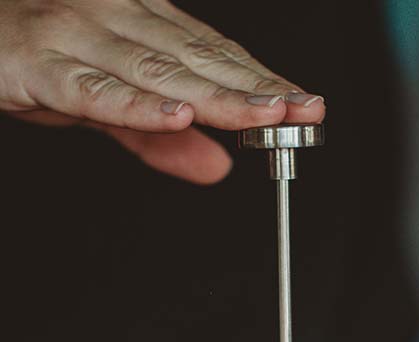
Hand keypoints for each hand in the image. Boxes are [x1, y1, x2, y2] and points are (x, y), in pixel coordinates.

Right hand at [0, 0, 324, 182]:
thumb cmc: (32, 56)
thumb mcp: (106, 103)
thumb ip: (159, 137)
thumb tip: (217, 168)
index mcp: (137, 20)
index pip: (214, 53)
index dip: (261, 79)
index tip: (305, 104)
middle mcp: (115, 16)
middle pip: (199, 59)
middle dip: (255, 88)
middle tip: (302, 110)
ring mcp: (78, 34)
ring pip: (160, 70)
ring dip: (216, 95)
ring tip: (261, 115)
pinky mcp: (41, 64)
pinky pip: (95, 88)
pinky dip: (137, 103)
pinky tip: (178, 115)